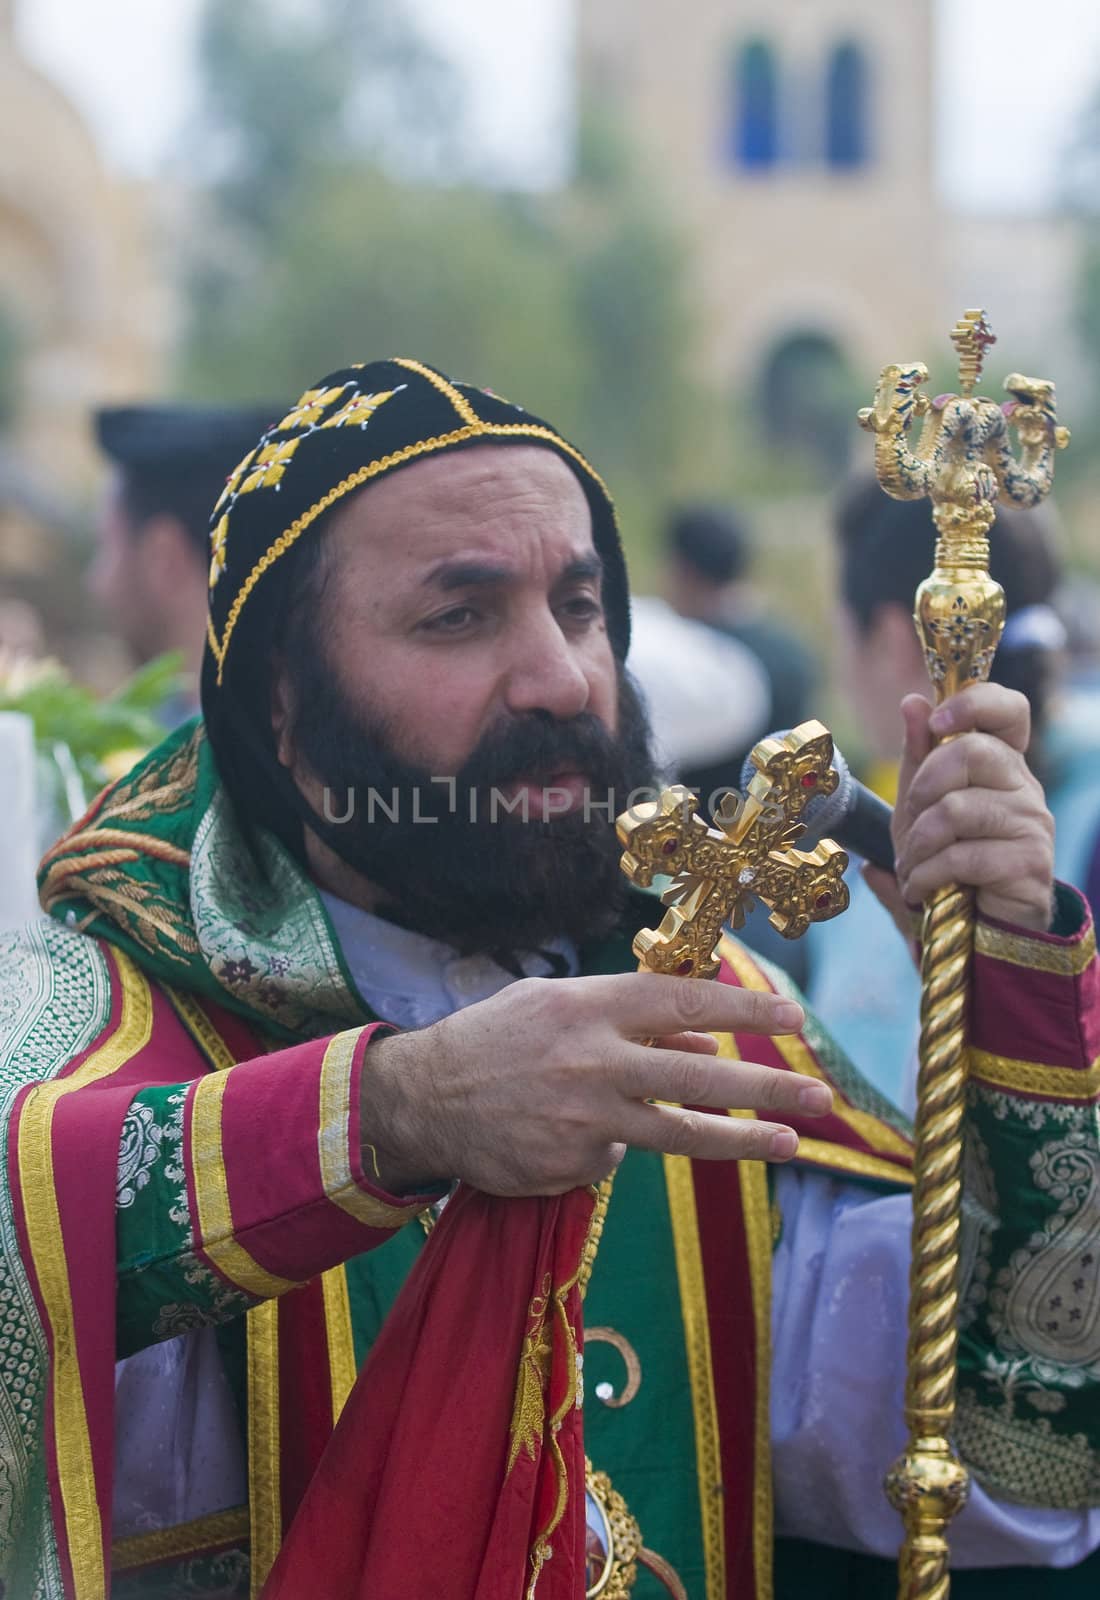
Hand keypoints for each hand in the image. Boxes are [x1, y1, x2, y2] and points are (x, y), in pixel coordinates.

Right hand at [363, 972, 832, 1196]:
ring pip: (679, 1133)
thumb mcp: (553, 1005)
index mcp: (589, 1007)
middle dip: (768, 1084)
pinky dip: (613, 1145)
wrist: (421, 1099)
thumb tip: (699, 1044)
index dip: (744, 1010)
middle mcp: (593, 1062)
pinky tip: (571, 1131)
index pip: (682, 1002)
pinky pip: (615, 1157)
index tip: (794, 1018)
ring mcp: (584, 1120)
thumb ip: (627, 1020)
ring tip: (791, 1143)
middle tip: (821, 1095)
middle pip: (698, 1077)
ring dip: (743, 1140)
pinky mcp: (570, 1166)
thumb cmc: (494, 1039)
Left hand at [889, 684, 1053, 931]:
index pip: (1008, 709)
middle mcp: (1024, 786)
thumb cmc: (949, 860)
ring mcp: (1032, 823)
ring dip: (918, 845)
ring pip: (958, 808)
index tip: (938, 722)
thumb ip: (918, 756)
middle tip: (912, 822)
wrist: (977, 929)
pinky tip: (921, 890)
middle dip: (923, 788)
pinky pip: (963, 856)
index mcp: (1001, 763)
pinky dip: (927, 875)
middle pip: (972, 752)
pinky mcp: (1029, 864)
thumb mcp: (921, 807)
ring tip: (911, 868)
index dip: (973, 703)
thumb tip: (913, 702)